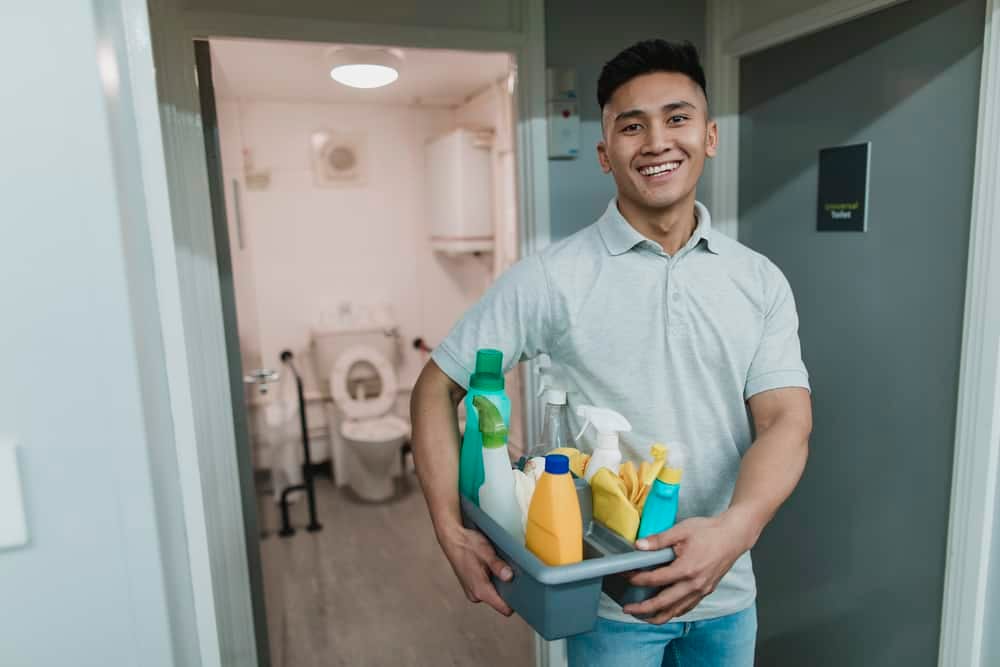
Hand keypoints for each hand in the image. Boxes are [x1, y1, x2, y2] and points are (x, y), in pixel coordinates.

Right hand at [438, 523, 513, 616]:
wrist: (453, 538)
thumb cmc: (468, 544)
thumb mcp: (487, 553)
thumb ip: (498, 566)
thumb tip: (509, 576)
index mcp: (480, 590)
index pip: (504, 609)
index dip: (515, 603)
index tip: (523, 592)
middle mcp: (475, 595)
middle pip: (500, 601)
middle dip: (508, 590)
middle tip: (512, 574)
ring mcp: (472, 591)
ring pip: (493, 594)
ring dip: (499, 584)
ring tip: (499, 567)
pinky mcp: (471, 586)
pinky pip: (487, 589)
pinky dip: (492, 581)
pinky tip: (491, 567)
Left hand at [622, 511, 754, 623]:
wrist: (733, 536)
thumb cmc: (709, 531)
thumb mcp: (681, 530)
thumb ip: (659, 540)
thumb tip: (639, 545)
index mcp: (687, 569)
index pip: (655, 579)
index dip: (637, 579)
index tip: (626, 576)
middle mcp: (694, 584)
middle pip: (663, 604)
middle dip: (642, 609)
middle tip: (627, 609)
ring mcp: (701, 590)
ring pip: (676, 611)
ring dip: (657, 616)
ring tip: (642, 616)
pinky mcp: (706, 591)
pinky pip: (686, 608)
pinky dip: (673, 612)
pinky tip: (664, 611)